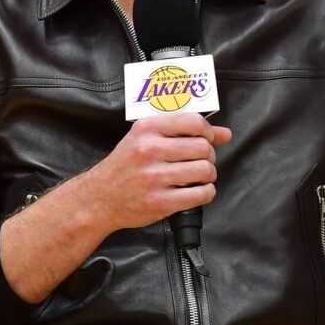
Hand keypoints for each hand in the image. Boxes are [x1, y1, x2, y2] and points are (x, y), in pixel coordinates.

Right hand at [84, 112, 232, 231]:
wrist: (99, 197)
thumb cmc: (125, 166)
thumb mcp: (146, 139)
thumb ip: (184, 132)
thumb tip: (225, 133)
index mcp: (147, 129)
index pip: (193, 122)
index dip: (208, 132)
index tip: (207, 139)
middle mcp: (150, 150)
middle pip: (203, 147)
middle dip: (209, 155)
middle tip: (201, 161)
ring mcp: (154, 177)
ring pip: (205, 170)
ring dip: (209, 175)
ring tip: (199, 177)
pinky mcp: (160, 202)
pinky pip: (200, 194)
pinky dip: (206, 193)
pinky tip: (198, 191)